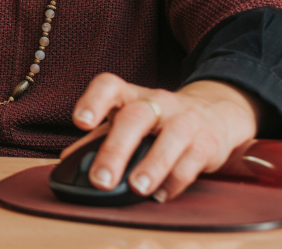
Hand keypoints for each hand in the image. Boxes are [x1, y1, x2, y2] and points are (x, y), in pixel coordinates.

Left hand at [61, 73, 262, 201]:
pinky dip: (174, 181)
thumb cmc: (156, 120)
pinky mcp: (206, 143)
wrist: (213, 113)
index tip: (80, 122)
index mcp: (130, 95)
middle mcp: (157, 103)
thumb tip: (68, 161)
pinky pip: (191, 163)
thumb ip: (97, 138)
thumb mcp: (125, 121)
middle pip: (135, 117)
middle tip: (101, 180)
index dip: (93, 102)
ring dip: (152, 165)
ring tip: (137, 189)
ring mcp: (184, 121)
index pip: (109, 86)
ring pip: (170, 138)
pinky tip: (160, 195)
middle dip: (116, 149)